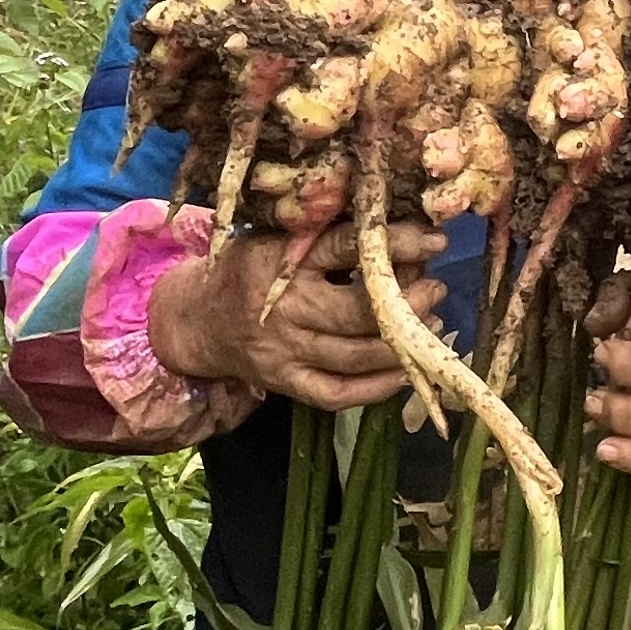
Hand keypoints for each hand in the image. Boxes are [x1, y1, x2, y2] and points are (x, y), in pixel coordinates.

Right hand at [150, 221, 442, 414]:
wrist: (195, 318)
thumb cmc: (249, 267)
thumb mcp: (278, 237)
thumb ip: (331, 236)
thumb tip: (403, 240)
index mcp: (283, 261)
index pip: (346, 248)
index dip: (396, 244)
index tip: (434, 241)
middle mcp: (286, 309)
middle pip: (357, 313)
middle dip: (408, 303)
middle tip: (435, 290)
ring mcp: (285, 352)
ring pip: (356, 356)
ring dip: (402, 344)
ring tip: (431, 326)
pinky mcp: (285, 383)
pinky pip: (338, 393)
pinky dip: (377, 388)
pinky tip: (405, 372)